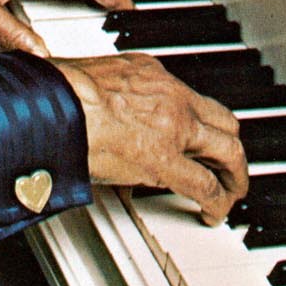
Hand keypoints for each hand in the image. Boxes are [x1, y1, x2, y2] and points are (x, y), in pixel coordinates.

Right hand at [53, 51, 247, 224]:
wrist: (51, 104)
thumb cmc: (56, 91)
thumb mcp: (93, 76)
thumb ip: (110, 93)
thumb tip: (102, 110)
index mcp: (150, 72)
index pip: (192, 97)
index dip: (202, 123)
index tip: (199, 137)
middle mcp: (170, 95)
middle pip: (223, 122)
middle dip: (230, 148)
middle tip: (229, 167)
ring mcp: (173, 127)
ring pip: (228, 151)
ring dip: (234, 175)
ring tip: (230, 193)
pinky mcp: (165, 160)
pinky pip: (206, 185)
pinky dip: (218, 202)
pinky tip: (214, 212)